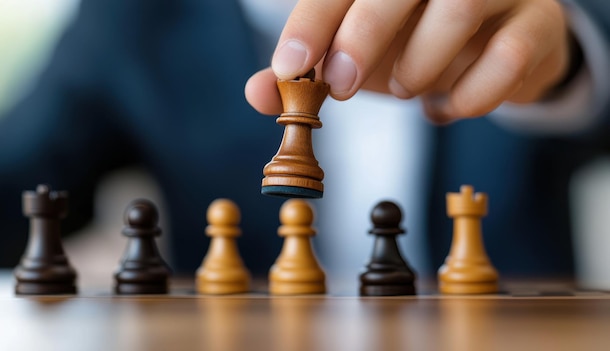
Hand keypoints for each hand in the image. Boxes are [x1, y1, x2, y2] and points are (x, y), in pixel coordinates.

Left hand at [245, 0, 570, 123]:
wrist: (495, 51)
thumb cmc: (415, 46)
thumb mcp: (356, 58)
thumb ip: (310, 72)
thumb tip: (259, 93)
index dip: (313, 21)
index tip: (290, 68)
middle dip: (364, 34)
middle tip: (342, 85)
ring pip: (461, 5)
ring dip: (422, 63)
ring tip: (406, 88)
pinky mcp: (538, 22)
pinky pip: (509, 57)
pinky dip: (470, 96)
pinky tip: (447, 106)